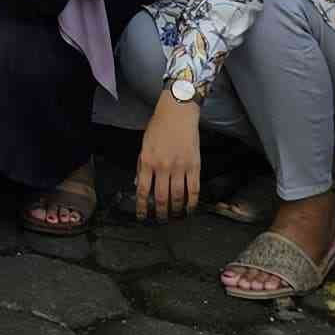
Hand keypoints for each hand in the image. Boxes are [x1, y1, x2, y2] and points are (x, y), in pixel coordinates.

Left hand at [134, 94, 204, 219]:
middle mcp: (163, 167)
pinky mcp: (194, 166)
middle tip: (160, 220)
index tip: (142, 217)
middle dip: (160, 213)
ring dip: (176, 210)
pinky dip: (192, 202)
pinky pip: (194, 190)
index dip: (142, 207)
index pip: (142, 190)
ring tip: (175, 217)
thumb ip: (142, 166)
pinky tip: (190, 209)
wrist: (177, 114)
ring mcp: (180, 167)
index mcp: (147, 161)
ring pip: (178, 197)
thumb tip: (140, 185)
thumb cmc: (159, 127)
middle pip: (161, 198)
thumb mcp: (144, 146)